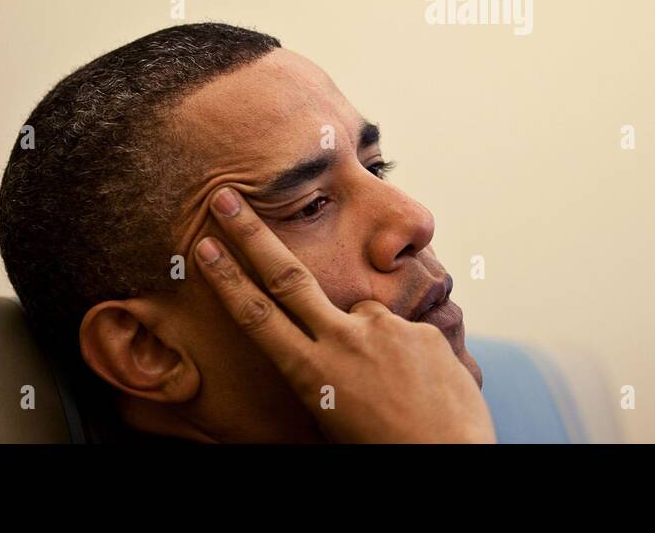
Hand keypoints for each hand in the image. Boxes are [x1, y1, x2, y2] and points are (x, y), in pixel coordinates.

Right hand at [193, 186, 495, 443]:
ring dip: (370, 341)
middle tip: (228, 195)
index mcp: (313, 372)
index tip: (203, 244)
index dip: (227, 278)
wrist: (450, 459)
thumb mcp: (335, 415)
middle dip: (252, 234)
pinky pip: (404, 334)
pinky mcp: (420, 329)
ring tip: (396, 389)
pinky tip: (421, 387)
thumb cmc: (386, 447)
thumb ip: (326, 370)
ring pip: (363, 316)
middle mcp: (343, 341)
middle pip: (286, 276)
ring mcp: (383, 330)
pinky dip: (407, 354)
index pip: (257, 317)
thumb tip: (325, 348)